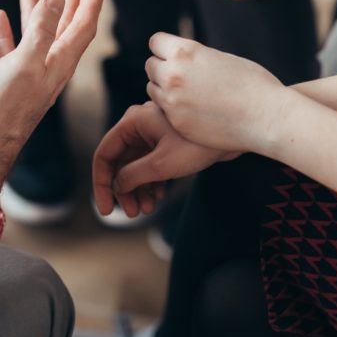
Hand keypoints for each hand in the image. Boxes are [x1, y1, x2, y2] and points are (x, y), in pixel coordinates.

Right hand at [0, 0, 104, 192]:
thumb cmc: (5, 106)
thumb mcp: (27, 62)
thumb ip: (42, 29)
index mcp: (60, 63)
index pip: (83, 28)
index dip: (91, 4)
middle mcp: (49, 69)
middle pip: (65, 30)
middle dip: (70, 5)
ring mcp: (29, 76)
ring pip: (36, 36)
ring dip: (35, 12)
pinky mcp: (9, 82)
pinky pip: (12, 50)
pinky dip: (9, 32)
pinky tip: (0, 17)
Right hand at [93, 102, 236, 217]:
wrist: (234, 134)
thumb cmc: (198, 144)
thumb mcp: (161, 164)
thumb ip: (133, 176)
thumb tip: (116, 187)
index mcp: (132, 122)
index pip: (104, 155)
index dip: (102, 183)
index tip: (107, 209)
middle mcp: (138, 126)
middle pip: (119, 162)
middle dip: (124, 190)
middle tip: (133, 213)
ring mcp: (152, 134)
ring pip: (134, 165)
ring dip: (137, 189)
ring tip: (147, 210)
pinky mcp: (165, 142)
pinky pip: (148, 164)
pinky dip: (150, 182)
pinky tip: (159, 198)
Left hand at [145, 32, 287, 153]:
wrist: (268, 118)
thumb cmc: (253, 84)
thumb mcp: (220, 58)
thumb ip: (193, 57)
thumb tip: (174, 57)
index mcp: (185, 52)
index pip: (155, 42)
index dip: (165, 48)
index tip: (174, 55)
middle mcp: (173, 74)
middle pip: (150, 65)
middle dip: (163, 68)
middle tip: (183, 76)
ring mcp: (171, 100)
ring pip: (152, 88)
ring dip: (164, 89)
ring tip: (188, 93)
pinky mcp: (176, 121)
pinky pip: (163, 110)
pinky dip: (173, 109)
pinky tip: (194, 110)